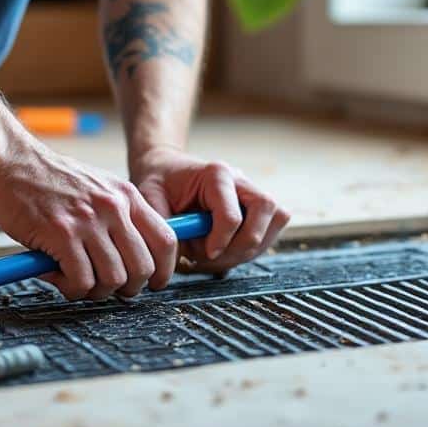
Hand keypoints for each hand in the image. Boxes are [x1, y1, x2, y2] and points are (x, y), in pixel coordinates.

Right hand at [0, 139, 176, 299]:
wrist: (12, 161)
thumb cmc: (51, 179)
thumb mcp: (99, 187)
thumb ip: (120, 217)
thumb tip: (135, 257)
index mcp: (127, 196)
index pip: (166, 241)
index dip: (163, 271)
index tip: (152, 282)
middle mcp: (113, 207)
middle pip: (143, 268)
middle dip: (127, 287)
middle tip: (108, 286)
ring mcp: (88, 221)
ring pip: (113, 279)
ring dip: (96, 290)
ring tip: (77, 279)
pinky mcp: (61, 234)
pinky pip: (81, 281)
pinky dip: (71, 289)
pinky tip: (58, 275)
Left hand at [129, 146, 289, 273]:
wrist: (168, 169)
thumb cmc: (160, 182)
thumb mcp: (150, 197)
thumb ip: (162, 225)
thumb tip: (174, 256)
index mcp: (216, 174)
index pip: (233, 215)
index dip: (220, 243)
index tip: (203, 254)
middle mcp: (240, 180)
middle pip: (269, 211)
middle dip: (245, 244)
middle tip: (214, 256)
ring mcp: (252, 191)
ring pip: (278, 219)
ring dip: (253, 246)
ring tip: (219, 254)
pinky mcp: (257, 206)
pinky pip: (273, 227)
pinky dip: (255, 245)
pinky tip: (227, 250)